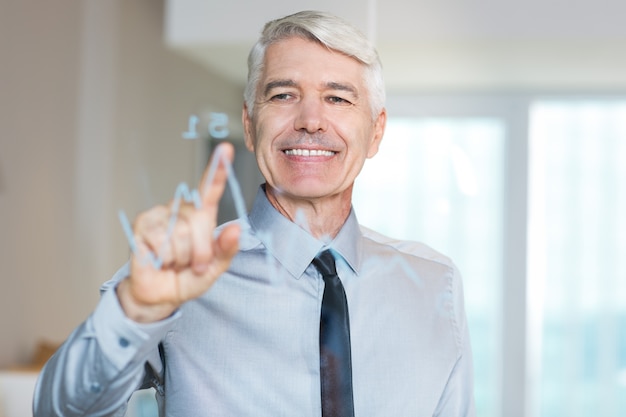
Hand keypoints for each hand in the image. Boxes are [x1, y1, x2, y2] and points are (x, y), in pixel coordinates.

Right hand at [117, 142, 240, 321]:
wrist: (160, 295)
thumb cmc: (188, 277)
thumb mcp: (215, 267)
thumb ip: (226, 250)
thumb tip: (236, 229)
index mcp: (201, 214)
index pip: (209, 189)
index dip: (217, 169)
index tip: (226, 149)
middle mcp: (180, 209)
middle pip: (199, 220)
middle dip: (200, 250)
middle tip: (194, 264)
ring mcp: (159, 214)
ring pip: (180, 233)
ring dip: (182, 257)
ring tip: (175, 262)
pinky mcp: (142, 225)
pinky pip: (161, 241)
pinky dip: (165, 258)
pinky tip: (160, 260)